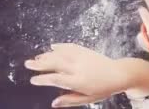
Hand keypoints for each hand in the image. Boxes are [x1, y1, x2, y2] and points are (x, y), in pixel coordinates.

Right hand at [25, 44, 148, 107]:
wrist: (120, 74)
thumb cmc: (104, 88)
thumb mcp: (89, 99)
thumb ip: (70, 100)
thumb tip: (54, 103)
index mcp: (78, 81)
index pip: (56, 79)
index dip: (43, 79)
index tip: (33, 80)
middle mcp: (79, 67)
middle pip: (56, 63)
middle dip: (40, 63)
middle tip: (28, 64)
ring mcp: (83, 57)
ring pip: (62, 54)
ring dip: (48, 54)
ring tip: (36, 57)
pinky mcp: (87, 51)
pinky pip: (72, 46)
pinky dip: (61, 46)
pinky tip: (52, 46)